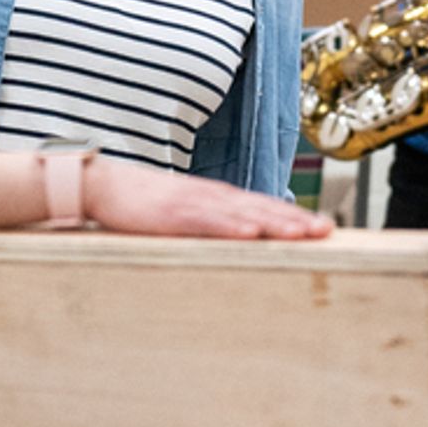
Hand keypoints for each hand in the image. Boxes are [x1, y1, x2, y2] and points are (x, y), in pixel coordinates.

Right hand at [84, 158, 332, 241]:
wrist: (101, 184)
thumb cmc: (140, 204)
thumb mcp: (181, 215)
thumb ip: (208, 225)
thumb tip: (237, 242)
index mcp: (214, 197)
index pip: (261, 205)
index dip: (293, 215)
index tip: (322, 227)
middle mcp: (210, 196)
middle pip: (260, 207)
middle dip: (295, 219)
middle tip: (327, 230)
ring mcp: (192, 203)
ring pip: (241, 213)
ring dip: (274, 222)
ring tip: (303, 233)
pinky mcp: (171, 213)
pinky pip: (206, 221)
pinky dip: (230, 226)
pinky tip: (252, 233)